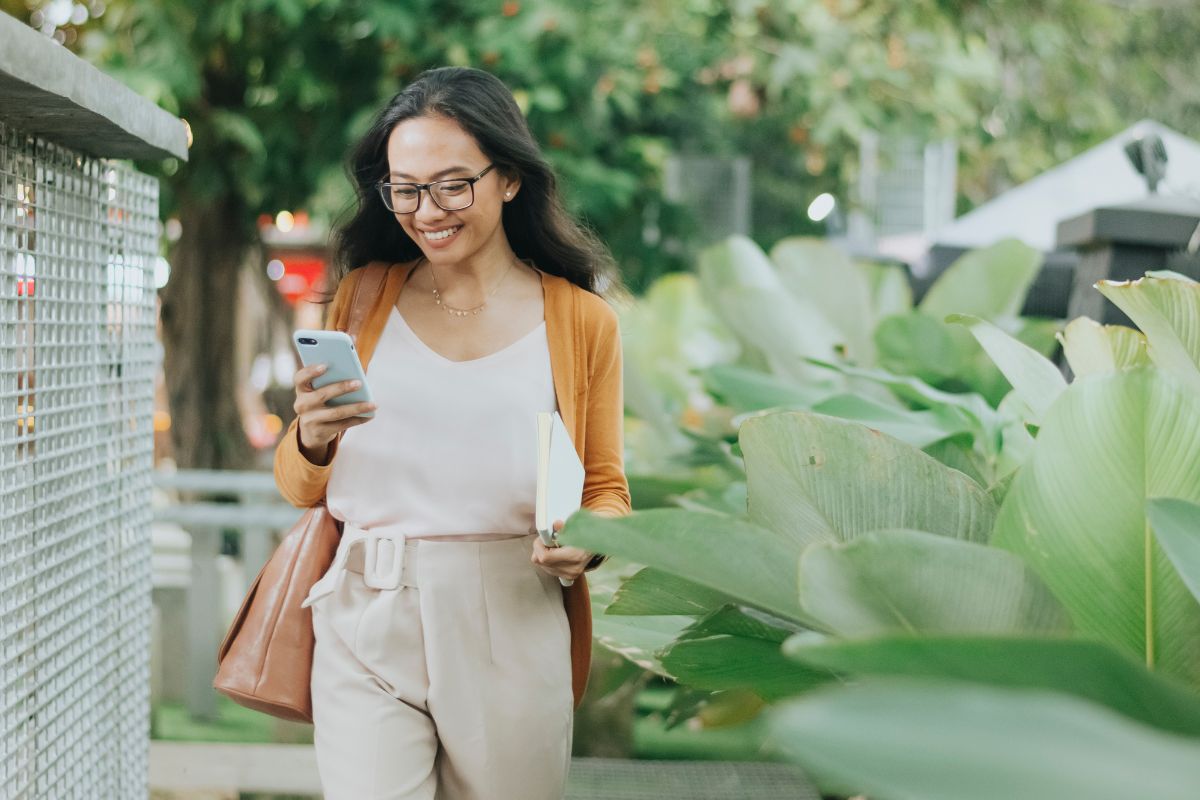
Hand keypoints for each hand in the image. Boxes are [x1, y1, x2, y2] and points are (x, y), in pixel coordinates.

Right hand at [293, 334, 375, 461]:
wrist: (311, 431)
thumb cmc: (320, 403)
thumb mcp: (318, 391)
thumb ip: (329, 380)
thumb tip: (353, 369)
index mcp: (301, 390)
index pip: (300, 378)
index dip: (311, 371)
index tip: (325, 365)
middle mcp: (302, 404)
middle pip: (322, 395)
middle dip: (342, 388)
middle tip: (359, 383)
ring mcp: (310, 420)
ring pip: (336, 413)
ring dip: (357, 408)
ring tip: (373, 404)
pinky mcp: (320, 432)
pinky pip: (342, 425)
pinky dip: (358, 419)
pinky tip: (369, 415)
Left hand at [531, 520, 592, 582]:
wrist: (602, 542)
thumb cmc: (589, 532)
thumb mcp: (577, 526)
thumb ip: (564, 527)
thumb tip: (555, 524)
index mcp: (575, 556)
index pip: (545, 557)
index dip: (538, 546)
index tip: (542, 538)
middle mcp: (572, 568)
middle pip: (541, 562)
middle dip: (540, 549)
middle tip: (547, 539)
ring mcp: (570, 574)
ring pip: (543, 566)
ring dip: (544, 555)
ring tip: (554, 545)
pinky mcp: (569, 576)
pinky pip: (549, 569)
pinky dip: (549, 560)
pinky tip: (557, 553)